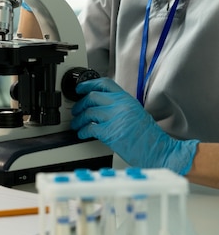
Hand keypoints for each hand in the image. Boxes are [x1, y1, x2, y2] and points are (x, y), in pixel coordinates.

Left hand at [71, 77, 198, 174]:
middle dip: (80, 104)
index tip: (81, 87)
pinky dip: (82, 131)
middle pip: (92, 96)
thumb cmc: (149, 136)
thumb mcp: (137, 112)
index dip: (89, 84)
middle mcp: (121, 105)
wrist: (159, 151)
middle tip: (76, 110)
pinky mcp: (110, 132)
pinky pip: (89, 127)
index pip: (105, 84)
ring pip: (88, 111)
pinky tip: (82, 134)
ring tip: (76, 124)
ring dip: (79, 119)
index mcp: (127, 99)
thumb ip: (120, 106)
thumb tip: (103, 106)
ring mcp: (115, 117)